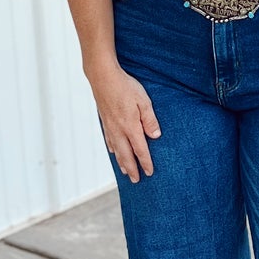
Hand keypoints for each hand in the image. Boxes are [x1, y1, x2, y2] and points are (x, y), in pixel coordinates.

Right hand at [90, 61, 161, 181]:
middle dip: (131, 169)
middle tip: (135, 180)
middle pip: (126, 155)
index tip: (150, 172)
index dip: (145, 162)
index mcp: (130, 127)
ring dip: (121, 162)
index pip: (140, 150)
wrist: (102, 77)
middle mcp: (119, 130)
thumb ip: (150, 120)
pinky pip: (109, 140)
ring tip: (125, 171)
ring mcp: (110, 126)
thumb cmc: (125, 87)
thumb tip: (155, 136)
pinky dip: (113, 149)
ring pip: (116, 150)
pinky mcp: (104, 120)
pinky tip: (114, 152)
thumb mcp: (143, 101)